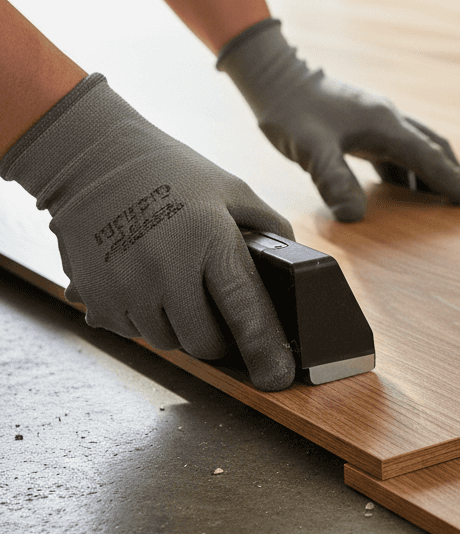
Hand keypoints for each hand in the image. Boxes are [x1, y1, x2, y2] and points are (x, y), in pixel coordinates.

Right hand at [0, 74, 295, 390]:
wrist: (91, 157)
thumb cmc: (170, 171)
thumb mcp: (232, 190)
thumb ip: (270, 229)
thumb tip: (294, 268)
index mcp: (209, 241)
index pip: (245, 311)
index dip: (264, 348)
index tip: (277, 377)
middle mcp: (166, 270)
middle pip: (205, 342)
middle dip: (219, 336)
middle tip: (216, 308)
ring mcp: (126, 286)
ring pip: (169, 342)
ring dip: (180, 327)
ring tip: (177, 286)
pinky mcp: (95, 296)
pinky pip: (132, 332)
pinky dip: (145, 319)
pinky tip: (145, 282)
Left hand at [217, 20, 459, 221]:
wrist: (273, 76)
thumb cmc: (291, 111)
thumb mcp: (311, 150)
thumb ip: (334, 181)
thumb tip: (355, 217)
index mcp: (385, 125)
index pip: (429, 158)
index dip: (454, 182)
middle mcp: (389, 119)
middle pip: (433, 148)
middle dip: (453, 175)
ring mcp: (377, 118)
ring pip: (418, 145)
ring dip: (432, 170)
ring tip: (441, 197)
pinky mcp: (364, 122)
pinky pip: (397, 147)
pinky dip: (408, 166)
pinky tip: (401, 183)